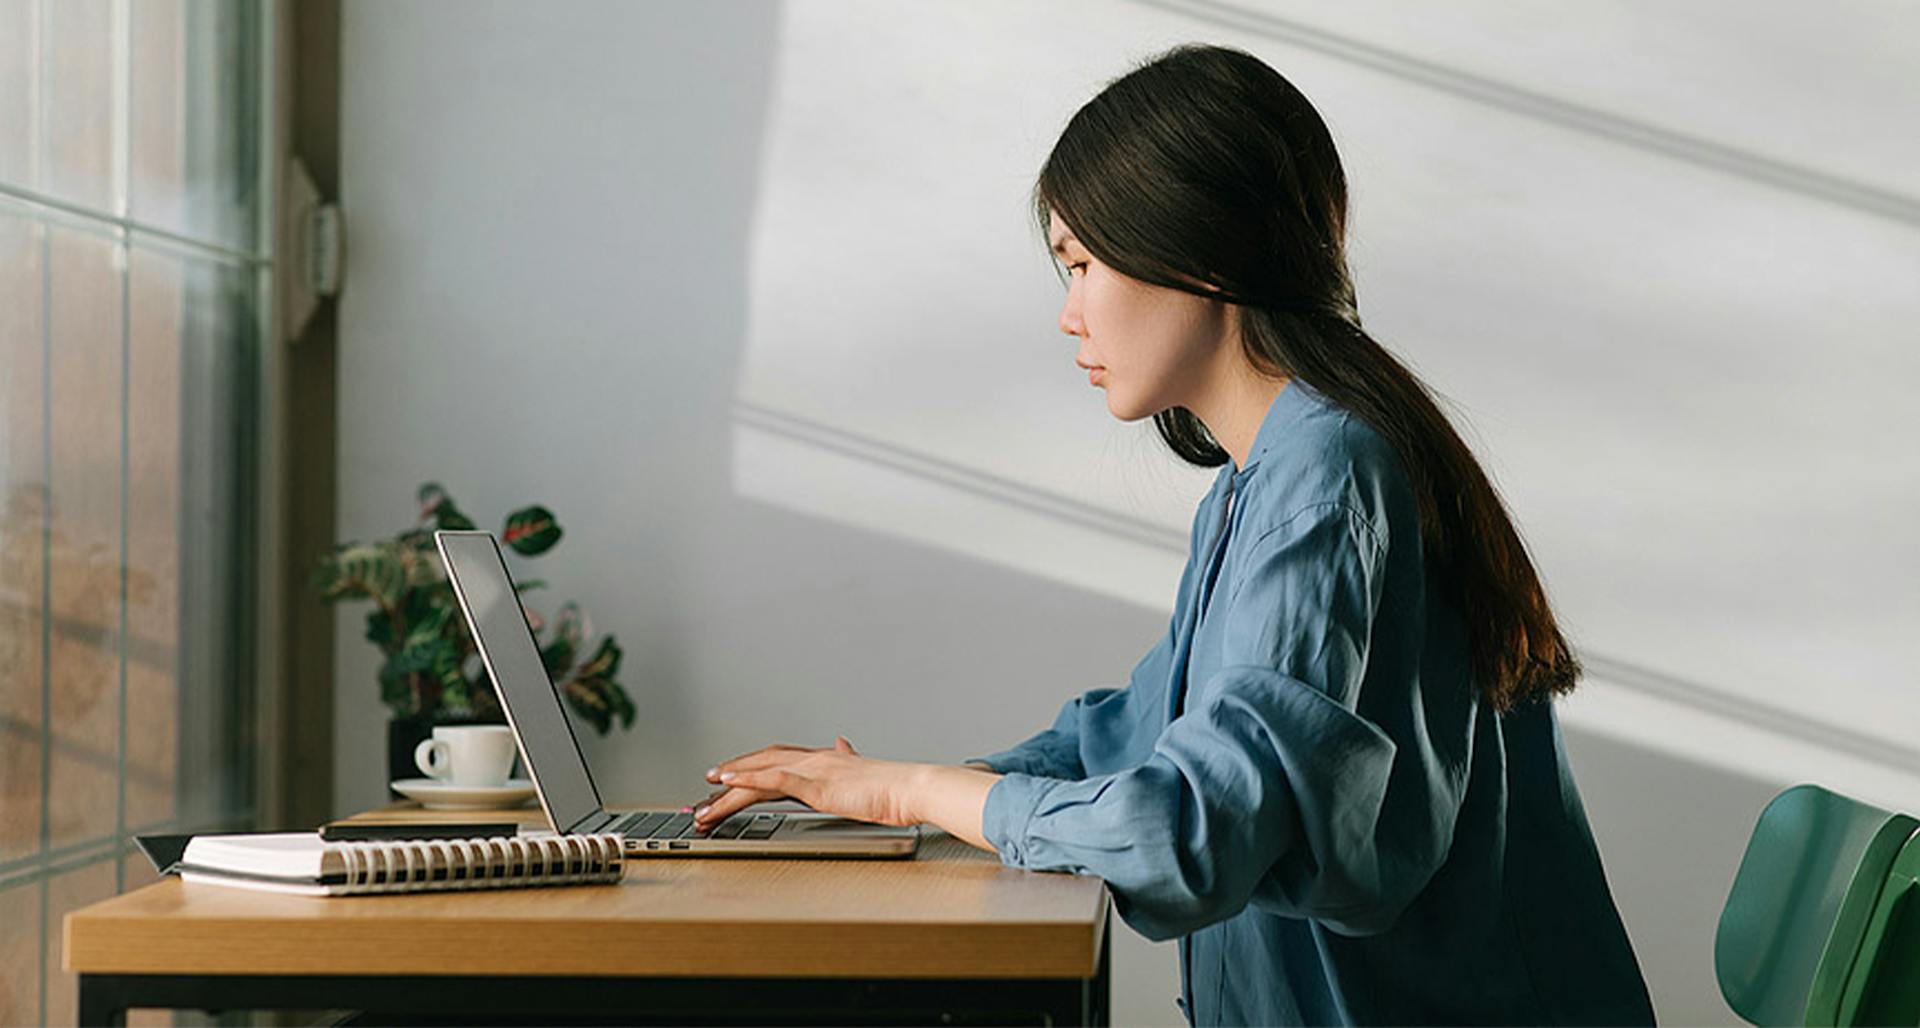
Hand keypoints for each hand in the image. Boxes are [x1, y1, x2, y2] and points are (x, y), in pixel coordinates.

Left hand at [693, 736, 922, 831]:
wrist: (911, 788)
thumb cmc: (892, 786)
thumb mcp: (863, 769)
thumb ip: (848, 757)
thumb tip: (844, 743)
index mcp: (822, 759)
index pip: (776, 759)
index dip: (749, 765)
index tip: (728, 776)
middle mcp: (812, 760)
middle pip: (760, 765)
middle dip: (731, 775)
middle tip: (706, 790)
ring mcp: (813, 772)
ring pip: (761, 774)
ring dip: (730, 786)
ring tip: (706, 798)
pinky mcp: (818, 786)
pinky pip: (775, 781)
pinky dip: (750, 781)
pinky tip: (730, 784)